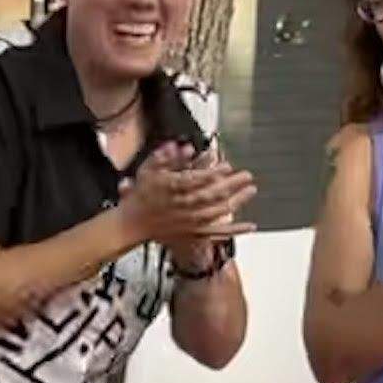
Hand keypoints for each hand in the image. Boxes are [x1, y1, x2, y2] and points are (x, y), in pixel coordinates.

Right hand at [121, 141, 254, 253]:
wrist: (132, 224)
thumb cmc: (141, 197)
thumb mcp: (148, 171)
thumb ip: (166, 158)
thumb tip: (184, 148)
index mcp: (172, 189)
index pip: (197, 180)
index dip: (214, 173)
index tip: (228, 166)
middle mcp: (183, 206)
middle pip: (212, 194)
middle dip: (232, 184)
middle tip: (246, 175)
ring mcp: (190, 222)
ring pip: (217, 211)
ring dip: (236, 201)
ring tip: (250, 191)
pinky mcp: (193, 234)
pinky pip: (217, 233)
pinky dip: (235, 230)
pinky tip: (250, 226)